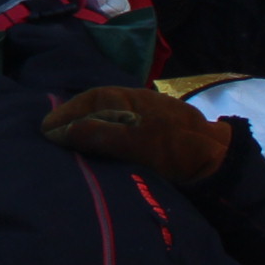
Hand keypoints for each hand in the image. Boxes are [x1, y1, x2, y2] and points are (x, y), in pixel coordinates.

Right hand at [42, 85, 233, 184]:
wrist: (219, 165)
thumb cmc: (179, 149)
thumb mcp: (137, 141)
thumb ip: (100, 134)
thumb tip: (58, 132)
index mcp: (129, 99)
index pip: (89, 100)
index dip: (65, 114)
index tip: (44, 131)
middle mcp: (134, 106)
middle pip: (95, 109)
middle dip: (71, 121)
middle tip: (48, 140)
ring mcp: (143, 123)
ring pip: (105, 123)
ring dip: (85, 134)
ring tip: (65, 151)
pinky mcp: (149, 143)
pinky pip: (116, 138)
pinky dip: (100, 145)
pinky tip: (94, 158)